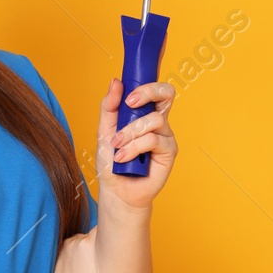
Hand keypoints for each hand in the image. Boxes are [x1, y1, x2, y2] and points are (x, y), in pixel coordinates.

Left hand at [96, 77, 177, 209]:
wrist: (116, 190)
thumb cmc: (111, 160)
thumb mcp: (104, 130)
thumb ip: (109, 106)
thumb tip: (116, 82)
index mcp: (144, 113)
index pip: (156, 90)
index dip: (146, 86)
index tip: (127, 96)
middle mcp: (158, 122)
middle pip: (167, 94)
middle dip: (147, 93)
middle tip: (129, 104)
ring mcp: (165, 136)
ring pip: (154, 120)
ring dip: (130, 132)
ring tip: (117, 147)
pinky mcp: (169, 152)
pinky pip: (153, 140)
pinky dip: (134, 148)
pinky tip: (123, 158)